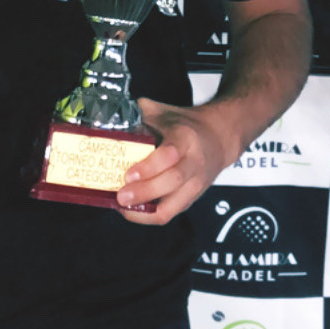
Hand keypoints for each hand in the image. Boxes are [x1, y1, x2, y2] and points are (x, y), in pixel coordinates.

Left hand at [115, 98, 227, 225]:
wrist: (218, 139)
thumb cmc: (185, 126)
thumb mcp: (165, 113)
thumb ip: (140, 113)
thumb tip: (111, 117)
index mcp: (186, 138)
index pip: (170, 154)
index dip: (149, 167)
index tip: (128, 175)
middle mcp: (194, 162)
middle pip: (172, 181)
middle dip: (145, 191)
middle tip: (120, 196)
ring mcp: (195, 184)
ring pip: (174, 205)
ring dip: (146, 210)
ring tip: (123, 207)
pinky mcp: (191, 200)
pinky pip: (170, 214)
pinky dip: (148, 215)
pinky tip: (130, 210)